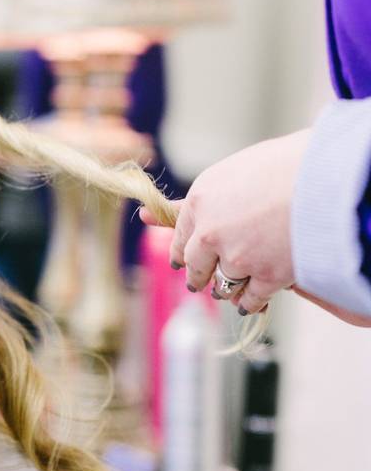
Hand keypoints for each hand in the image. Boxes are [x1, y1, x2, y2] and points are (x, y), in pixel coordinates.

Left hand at [141, 131, 309, 314]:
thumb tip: (145, 215)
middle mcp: (210, 232)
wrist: (325, 177)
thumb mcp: (230, 174)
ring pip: (222, 284)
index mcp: (198, 202)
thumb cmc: (283, 166)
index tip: (183, 260)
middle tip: (198, 282)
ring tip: (228, 292)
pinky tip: (250, 304)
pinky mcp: (267, 276)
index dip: (183, 251)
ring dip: (225, 289)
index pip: (180, 236)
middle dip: (197, 275)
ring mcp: (238, 257)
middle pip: (195, 265)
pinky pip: (251, 298)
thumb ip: (194, 202)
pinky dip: (250, 303)